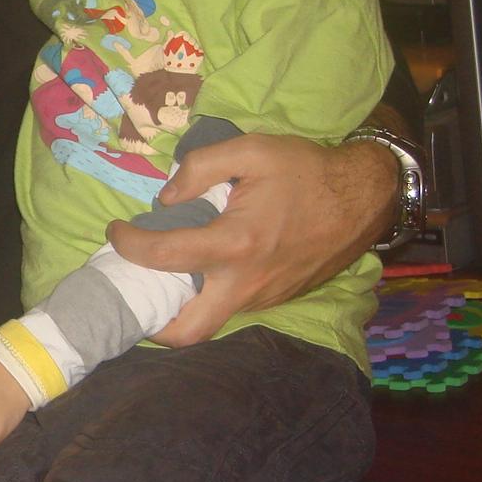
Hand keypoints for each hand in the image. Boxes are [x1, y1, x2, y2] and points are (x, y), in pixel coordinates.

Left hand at [107, 133, 396, 346]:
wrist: (365, 198)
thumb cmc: (307, 171)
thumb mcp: (252, 149)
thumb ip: (201, 166)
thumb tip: (165, 198)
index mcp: (235, 244)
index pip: (163, 256)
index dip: (128, 244)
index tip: (116, 231)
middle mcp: (246, 284)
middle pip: (187, 331)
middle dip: (151, 324)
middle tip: (136, 291)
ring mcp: (263, 298)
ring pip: (210, 321)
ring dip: (181, 308)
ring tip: (163, 276)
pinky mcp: (276, 300)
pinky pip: (232, 308)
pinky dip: (209, 297)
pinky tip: (202, 270)